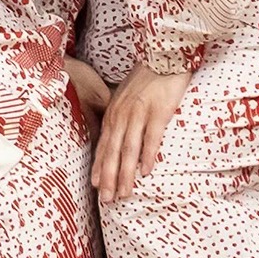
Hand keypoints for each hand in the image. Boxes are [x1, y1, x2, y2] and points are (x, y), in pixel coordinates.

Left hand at [92, 59, 191, 200]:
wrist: (162, 58)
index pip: (103, 144)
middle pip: (112, 151)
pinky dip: (147, 155)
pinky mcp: (158, 111)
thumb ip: (122, 117)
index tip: (96, 187)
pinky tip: (146, 172)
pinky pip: (151, 137)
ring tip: (124, 193)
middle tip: (107, 199)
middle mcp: (121, 115)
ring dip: (125, 173)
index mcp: (113, 112)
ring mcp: (138, 113)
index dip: (99, 166)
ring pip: (128, 148)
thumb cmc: (146, 80)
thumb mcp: (126, 98)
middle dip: (108, 177)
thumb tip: (119, 139)